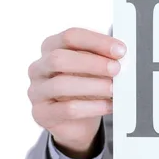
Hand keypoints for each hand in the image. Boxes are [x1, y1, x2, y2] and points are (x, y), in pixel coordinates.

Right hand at [27, 28, 125, 158]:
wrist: (77, 122)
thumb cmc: (87, 87)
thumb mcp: (95, 69)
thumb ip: (104, 58)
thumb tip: (122, 56)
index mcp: (52, 47)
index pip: (70, 36)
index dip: (97, 41)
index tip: (120, 50)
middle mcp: (39, 67)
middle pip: (60, 58)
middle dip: (92, 63)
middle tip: (116, 69)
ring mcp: (37, 91)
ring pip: (61, 84)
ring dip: (93, 86)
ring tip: (114, 89)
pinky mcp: (41, 113)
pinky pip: (67, 109)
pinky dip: (92, 107)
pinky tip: (109, 106)